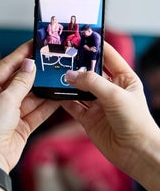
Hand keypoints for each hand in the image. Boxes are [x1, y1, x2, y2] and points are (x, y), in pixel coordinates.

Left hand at [0, 40, 59, 173]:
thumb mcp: (5, 100)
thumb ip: (20, 82)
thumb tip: (30, 64)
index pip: (7, 65)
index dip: (20, 54)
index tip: (33, 43)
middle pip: (20, 80)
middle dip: (35, 72)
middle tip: (50, 60)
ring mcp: (11, 111)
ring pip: (31, 96)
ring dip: (43, 89)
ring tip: (57, 77)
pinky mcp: (21, 124)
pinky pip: (36, 111)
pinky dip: (47, 105)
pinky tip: (58, 97)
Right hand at [62, 41, 159, 190]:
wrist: (135, 153)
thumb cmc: (135, 121)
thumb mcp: (115, 95)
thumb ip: (91, 82)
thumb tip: (70, 75)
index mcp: (123, 79)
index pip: (108, 56)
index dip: (96, 46)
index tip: (82, 37)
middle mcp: (109, 89)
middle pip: (90, 72)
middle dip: (77, 65)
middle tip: (63, 55)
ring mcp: (97, 103)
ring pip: (79, 88)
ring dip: (68, 82)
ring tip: (55, 72)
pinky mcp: (88, 117)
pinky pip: (73, 105)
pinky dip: (63, 99)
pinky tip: (54, 92)